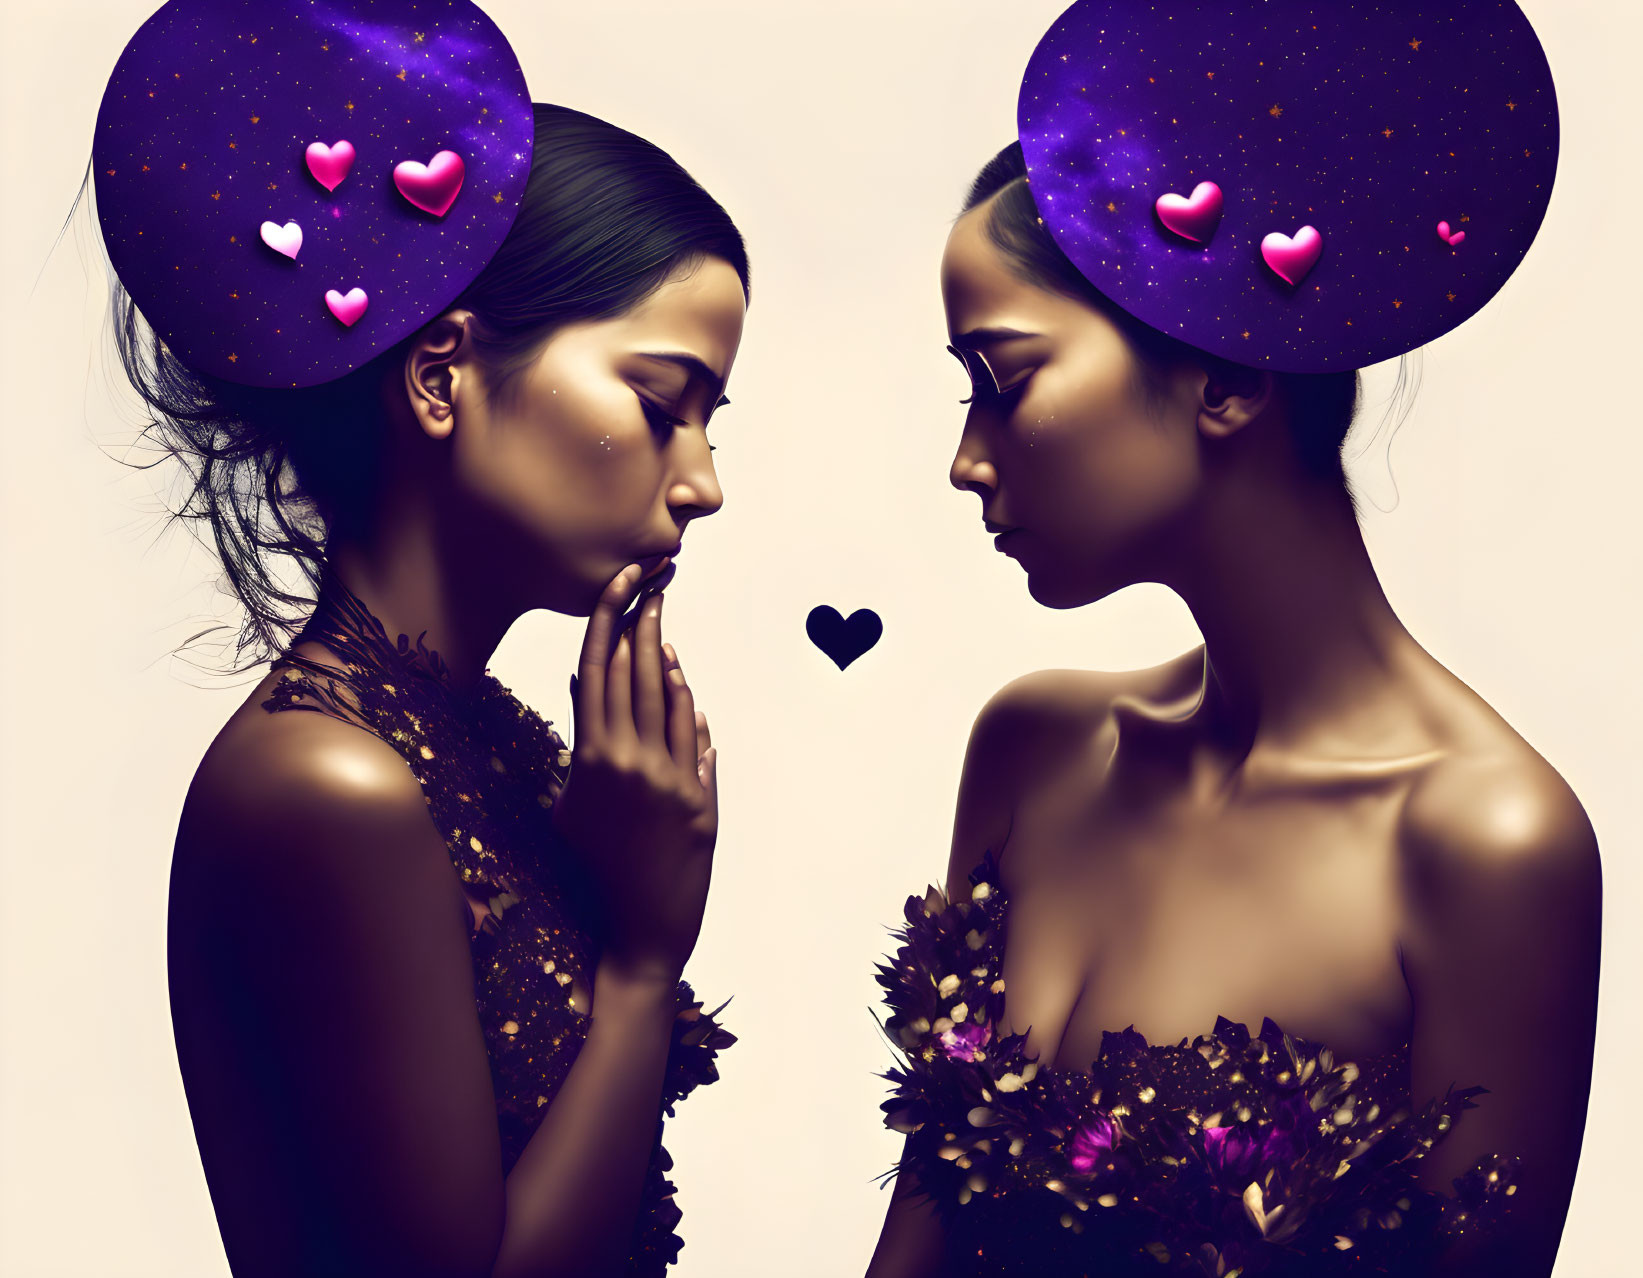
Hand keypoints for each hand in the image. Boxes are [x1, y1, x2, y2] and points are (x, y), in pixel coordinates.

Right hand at [551, 564, 717, 984]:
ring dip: (665, 652)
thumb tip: (581, 684)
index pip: (595, 671)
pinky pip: (695, 739)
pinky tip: (683, 679)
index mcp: (587, 760)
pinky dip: (689, 706)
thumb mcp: (569, 808)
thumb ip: (579, 747)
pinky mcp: (698, 803)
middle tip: (651, 575)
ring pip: (667, 698)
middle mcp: (626, 763)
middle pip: (634, 671)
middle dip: (640, 618)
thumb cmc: (588, 876)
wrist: (630, 937)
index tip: (619, 580)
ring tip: (661, 612)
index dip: (607, 619)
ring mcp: (666, 781)